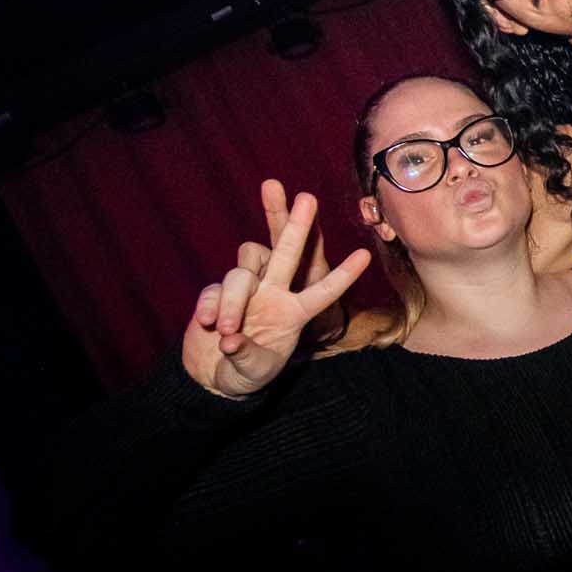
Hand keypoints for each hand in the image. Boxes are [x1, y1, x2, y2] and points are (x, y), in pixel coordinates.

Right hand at [181, 192, 371, 397]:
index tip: (365, 255)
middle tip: (308, 197)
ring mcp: (245, 291)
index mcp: (294, 312)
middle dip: (296, 224)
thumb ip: (248, 356)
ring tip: (226, 331)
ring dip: (233, 302)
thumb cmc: (247, 372)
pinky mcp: (216, 293)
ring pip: (241, 275)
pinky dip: (210, 306)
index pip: (323, 291)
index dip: (342, 275)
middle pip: (285, 251)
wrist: (213, 374)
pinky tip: (207, 323)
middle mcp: (273, 293)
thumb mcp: (255, 371)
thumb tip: (231, 340)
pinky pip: (214, 289)